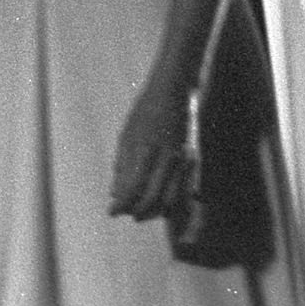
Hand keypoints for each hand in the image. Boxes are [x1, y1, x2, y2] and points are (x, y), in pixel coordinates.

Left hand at [108, 79, 194, 220]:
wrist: (173, 91)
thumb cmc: (145, 112)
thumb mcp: (126, 135)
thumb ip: (122, 165)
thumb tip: (115, 194)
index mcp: (145, 148)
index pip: (133, 186)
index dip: (122, 204)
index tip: (112, 212)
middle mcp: (165, 156)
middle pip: (152, 197)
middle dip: (139, 212)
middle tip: (129, 214)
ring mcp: (181, 159)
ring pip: (171, 198)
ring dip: (155, 210)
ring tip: (142, 211)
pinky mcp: (193, 160)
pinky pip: (183, 190)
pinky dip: (172, 201)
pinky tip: (161, 204)